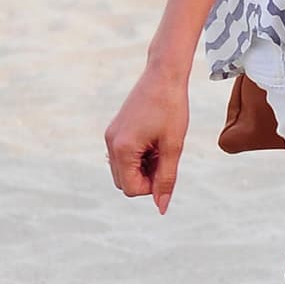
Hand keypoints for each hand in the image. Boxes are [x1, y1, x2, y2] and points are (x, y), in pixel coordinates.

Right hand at [105, 67, 189, 213]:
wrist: (164, 75)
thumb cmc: (172, 108)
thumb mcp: (174, 146)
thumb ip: (167, 179)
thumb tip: (162, 208)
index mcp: (123, 149)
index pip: (132, 189)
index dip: (153, 187)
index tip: (169, 167)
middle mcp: (111, 144)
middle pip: (125, 183)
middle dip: (147, 178)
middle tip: (167, 156)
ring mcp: (111, 136)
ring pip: (124, 170)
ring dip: (144, 167)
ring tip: (162, 146)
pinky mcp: (115, 131)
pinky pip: (124, 157)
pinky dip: (140, 157)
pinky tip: (155, 140)